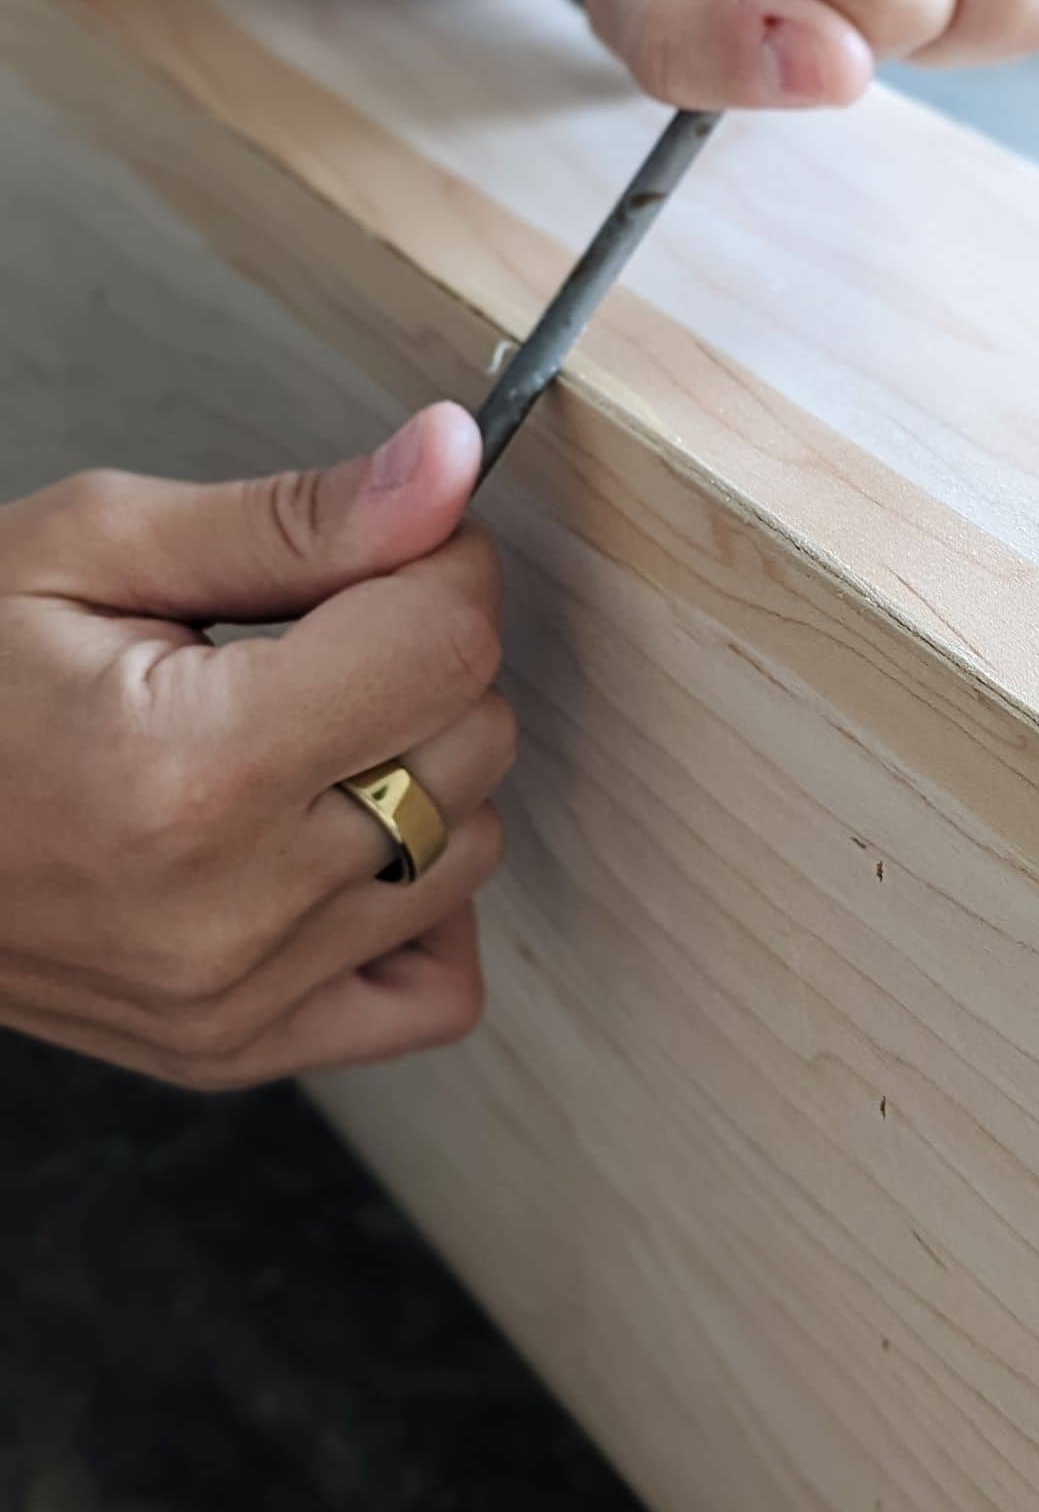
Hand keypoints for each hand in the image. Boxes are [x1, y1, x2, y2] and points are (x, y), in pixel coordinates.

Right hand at [0, 403, 513, 1089]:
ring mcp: (235, 1002)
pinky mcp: (236, 1051)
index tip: (373, 551)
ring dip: (420, 772)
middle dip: (420, 658)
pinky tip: (336, 838)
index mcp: (189, 769)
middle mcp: (227, 910)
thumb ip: (298, 515)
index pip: (449, 646)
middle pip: (472, 743)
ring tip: (296, 733)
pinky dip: (419, 905)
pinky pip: (433, 989)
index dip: (434, 566)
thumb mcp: (92, 546)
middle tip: (307, 637)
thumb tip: (455, 460)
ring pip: (468, 851)